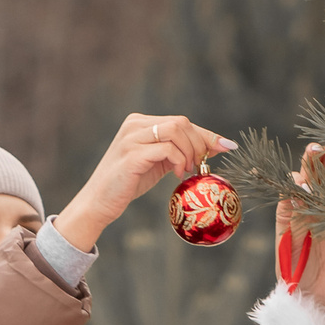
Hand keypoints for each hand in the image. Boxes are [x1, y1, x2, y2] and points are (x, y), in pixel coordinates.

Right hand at [56, 114, 237, 252]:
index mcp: (140, 123)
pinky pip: (167, 149)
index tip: (226, 147)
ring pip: (176, 130)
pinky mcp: (132, 155)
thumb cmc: (128, 183)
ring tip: (186, 170)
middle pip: (181, 122)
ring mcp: (131, 138)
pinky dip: (178, 160)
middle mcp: (134, 125)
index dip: (205, 134)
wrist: (98, 202)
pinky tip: (176, 174)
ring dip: (189, 151)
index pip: (181, 122)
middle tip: (199, 165)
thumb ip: (178, 152)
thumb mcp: (157, 163)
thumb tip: (215, 147)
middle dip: (199, 143)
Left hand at [277, 140, 324, 320]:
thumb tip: (293, 187)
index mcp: (290, 215)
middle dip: (317, 163)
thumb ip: (290, 216)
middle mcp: (308, 214)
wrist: (308, 300)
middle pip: (314, 183)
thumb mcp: (286, 243)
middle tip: (322, 144)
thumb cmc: (290, 275)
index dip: (301, 171)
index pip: (295, 186)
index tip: (306, 158)